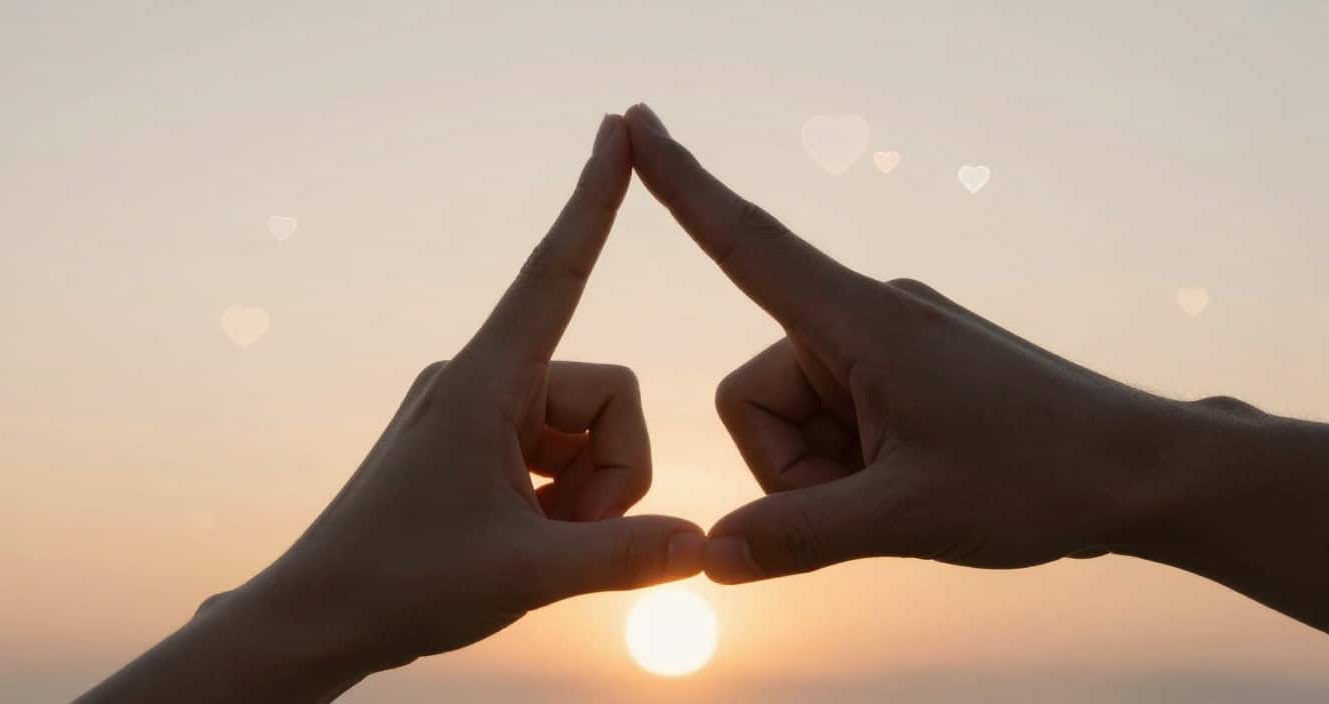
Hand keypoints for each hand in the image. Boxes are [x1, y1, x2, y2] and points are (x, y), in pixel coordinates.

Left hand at [77, 114, 704, 702]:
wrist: (318, 618)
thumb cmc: (401, 585)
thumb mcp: (529, 574)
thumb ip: (628, 555)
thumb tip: (703, 545)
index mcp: (484, 380)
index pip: (556, 269)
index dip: (595, 199)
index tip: (620, 127)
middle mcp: (482, 378)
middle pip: (607, 396)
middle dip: (610, 475)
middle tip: (565, 536)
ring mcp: (479, 411)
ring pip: (588, 431)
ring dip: (586, 495)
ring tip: (537, 545)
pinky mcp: (477, 443)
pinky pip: (557, 452)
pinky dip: (563, 499)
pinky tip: (527, 539)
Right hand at [622, 104, 1190, 582]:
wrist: (1141, 473)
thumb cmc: (1039, 479)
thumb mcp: (906, 517)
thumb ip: (795, 537)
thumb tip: (712, 557)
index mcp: (860, 322)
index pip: (747, 241)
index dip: (681, 185)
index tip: (633, 124)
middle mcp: (866, 316)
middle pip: (754, 394)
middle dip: (789, 468)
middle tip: (868, 503)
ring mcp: (887, 344)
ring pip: (793, 417)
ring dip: (824, 476)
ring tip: (903, 495)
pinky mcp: (906, 371)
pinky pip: (833, 419)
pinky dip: (850, 467)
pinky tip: (913, 485)